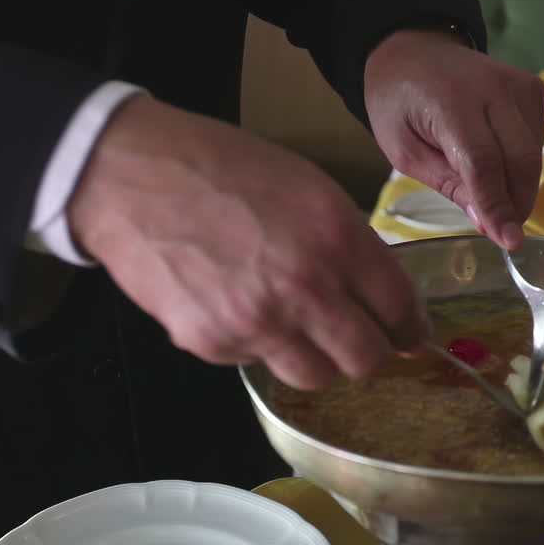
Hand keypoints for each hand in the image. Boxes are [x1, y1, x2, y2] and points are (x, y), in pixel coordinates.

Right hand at [66, 95, 428, 389]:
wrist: (131, 175)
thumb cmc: (219, 168)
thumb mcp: (307, 186)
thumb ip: (348, 242)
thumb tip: (379, 293)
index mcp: (336, 235)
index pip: (399, 307)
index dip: (412, 329)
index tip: (411, 337)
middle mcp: (303, 284)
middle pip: (365, 359)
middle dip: (368, 353)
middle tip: (356, 340)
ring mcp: (256, 320)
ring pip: (314, 376)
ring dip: (314, 358)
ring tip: (294, 326)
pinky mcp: (211, 341)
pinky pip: (255, 364)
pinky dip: (255, 346)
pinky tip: (237, 306)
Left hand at [364, 28, 543, 248]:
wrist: (414, 51)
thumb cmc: (399, 103)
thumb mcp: (404, 151)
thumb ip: (447, 184)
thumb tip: (489, 223)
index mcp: (451, 102)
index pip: (484, 163)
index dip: (497, 206)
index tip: (509, 241)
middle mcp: (493, 88)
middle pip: (520, 161)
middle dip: (516, 204)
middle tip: (501, 230)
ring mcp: (519, 85)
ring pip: (534, 155)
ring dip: (519, 186)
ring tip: (488, 189)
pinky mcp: (534, 88)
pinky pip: (537, 140)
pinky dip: (522, 163)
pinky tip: (496, 161)